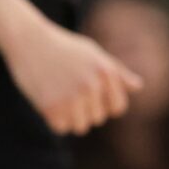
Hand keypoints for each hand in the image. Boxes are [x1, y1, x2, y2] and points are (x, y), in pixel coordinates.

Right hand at [2, 15, 142, 135]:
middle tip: (68, 88)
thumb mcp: (94, 54)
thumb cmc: (64, 47)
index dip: (104, 104)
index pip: (118, 108)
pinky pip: (61, 128)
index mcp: (106, 72)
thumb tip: (139, 86)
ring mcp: (72, 97)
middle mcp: (92, 85)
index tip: (90, 94)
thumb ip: (117, 73)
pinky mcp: (52, 107)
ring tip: (59, 94)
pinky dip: (54, 119)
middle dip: (85, 109)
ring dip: (70, 117)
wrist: (29, 40)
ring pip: (81, 127)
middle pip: (98, 118)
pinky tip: (48, 99)